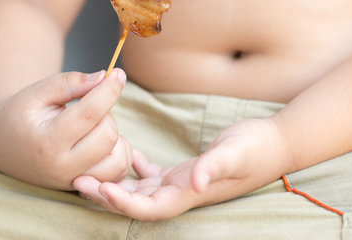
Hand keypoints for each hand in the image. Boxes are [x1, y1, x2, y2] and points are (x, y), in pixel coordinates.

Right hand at [0, 68, 131, 189]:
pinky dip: (120, 153)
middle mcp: (62, 167)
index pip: (90, 114)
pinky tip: (104, 138)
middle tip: (91, 105)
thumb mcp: (37, 92)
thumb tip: (104, 77)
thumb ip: (70, 82)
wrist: (3, 145)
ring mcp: (74, 181)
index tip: (118, 73)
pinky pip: (117, 173)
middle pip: (108, 135)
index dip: (109, 90)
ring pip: (118, 158)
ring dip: (116, 135)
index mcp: (47, 141)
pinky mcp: (83, 186)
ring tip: (96, 124)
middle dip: (107, 113)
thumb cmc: (20, 113)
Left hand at [73, 117, 291, 220]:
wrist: (274, 143)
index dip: (121, 204)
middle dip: (106, 196)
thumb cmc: (256, 148)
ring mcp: (182, 183)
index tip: (98, 188)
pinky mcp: (184, 170)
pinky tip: (126, 153)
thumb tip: (196, 184)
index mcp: (189, 195)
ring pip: (140, 189)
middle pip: (136, 203)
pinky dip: (137, 166)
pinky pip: (154, 173)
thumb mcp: (235, 153)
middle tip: (78, 180)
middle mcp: (182, 193)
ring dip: (115, 182)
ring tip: (89, 170)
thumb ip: (214, 167)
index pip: (148, 209)